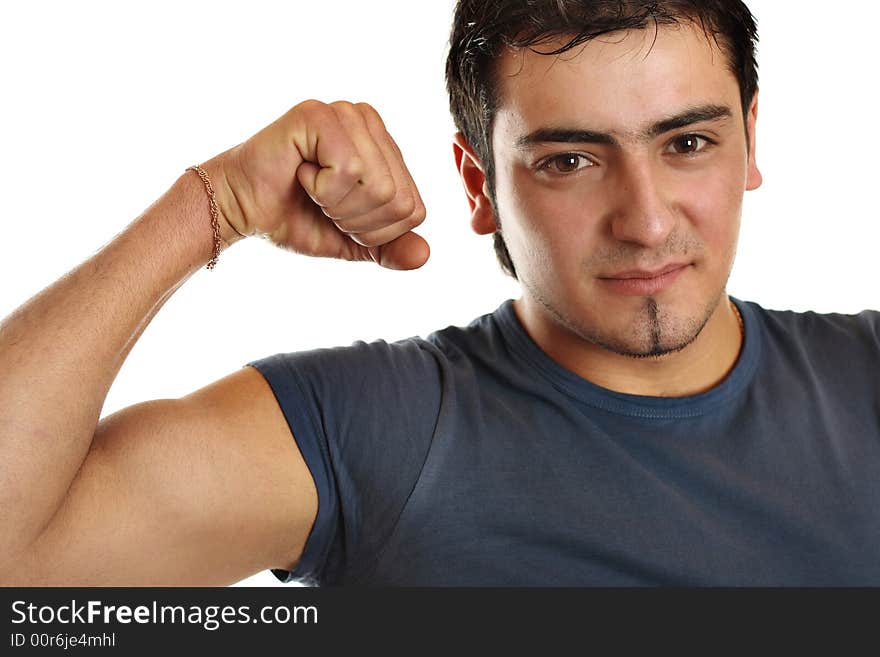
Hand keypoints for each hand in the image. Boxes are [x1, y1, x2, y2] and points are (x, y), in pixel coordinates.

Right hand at [207, 100, 428, 269]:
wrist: (242, 209)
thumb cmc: (295, 217)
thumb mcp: (353, 241)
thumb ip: (390, 248)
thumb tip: (424, 255)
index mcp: (386, 147)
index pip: (413, 209)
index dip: (375, 231)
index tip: (339, 217)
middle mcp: (371, 122)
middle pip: (398, 200)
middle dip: (356, 220)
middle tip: (322, 203)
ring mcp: (346, 114)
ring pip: (377, 186)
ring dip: (338, 205)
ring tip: (311, 187)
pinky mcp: (320, 115)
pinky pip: (348, 169)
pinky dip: (321, 188)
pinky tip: (300, 172)